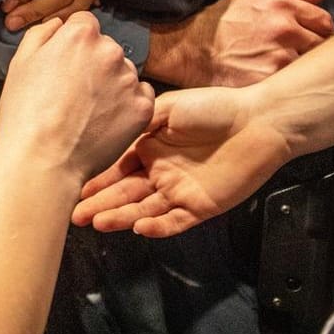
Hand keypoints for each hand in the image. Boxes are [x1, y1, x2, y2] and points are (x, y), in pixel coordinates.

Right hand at [0, 12, 153, 181]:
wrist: (42, 160)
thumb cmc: (25, 114)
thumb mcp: (19, 63)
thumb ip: (41, 34)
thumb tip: (59, 24)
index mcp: (80, 35)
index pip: (85, 24)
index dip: (73, 44)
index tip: (66, 64)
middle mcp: (110, 51)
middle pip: (106, 48)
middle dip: (94, 64)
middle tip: (74, 92)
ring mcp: (128, 80)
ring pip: (124, 73)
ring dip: (112, 85)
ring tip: (87, 111)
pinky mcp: (142, 108)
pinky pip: (141, 97)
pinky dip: (127, 106)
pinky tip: (105, 121)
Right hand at [71, 85, 291, 236]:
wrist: (259, 122)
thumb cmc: (214, 108)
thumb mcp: (168, 107)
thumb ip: (138, 122)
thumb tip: (111, 134)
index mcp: (149, 148)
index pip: (116, 169)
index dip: (96, 180)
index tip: (74, 188)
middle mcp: (160, 173)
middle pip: (124, 194)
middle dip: (99, 204)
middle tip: (75, 216)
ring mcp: (179, 191)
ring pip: (144, 209)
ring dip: (120, 216)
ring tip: (98, 223)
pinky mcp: (201, 207)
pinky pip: (175, 221)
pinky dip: (157, 226)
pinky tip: (139, 227)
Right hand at [142, 0, 332, 89]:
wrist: (187, 49)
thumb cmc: (220, 22)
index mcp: (282, 6)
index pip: (324, 21)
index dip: (321, 30)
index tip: (312, 37)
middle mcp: (284, 30)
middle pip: (322, 45)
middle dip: (314, 50)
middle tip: (298, 55)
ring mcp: (278, 58)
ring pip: (309, 67)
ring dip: (301, 69)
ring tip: (285, 69)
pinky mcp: (269, 81)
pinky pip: (292, 84)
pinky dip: (287, 84)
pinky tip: (277, 83)